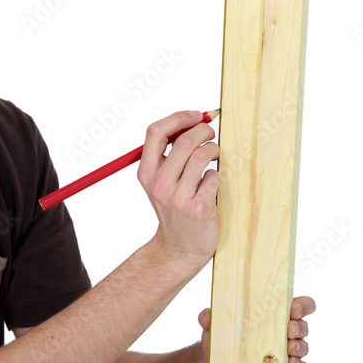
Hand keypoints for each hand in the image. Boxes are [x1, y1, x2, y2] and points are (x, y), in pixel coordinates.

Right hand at [135, 111, 219, 270]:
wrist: (179, 247)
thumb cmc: (174, 208)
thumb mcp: (159, 181)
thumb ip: (168, 153)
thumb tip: (193, 119)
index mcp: (146, 172)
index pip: (155, 131)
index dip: (178, 117)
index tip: (195, 115)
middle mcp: (159, 184)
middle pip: (184, 141)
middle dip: (204, 130)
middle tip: (211, 133)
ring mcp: (178, 197)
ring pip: (203, 156)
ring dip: (214, 150)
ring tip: (215, 155)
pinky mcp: (199, 208)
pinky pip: (214, 177)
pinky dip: (217, 174)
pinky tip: (212, 183)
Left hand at [197, 295, 314, 362]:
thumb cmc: (223, 337)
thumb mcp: (214, 325)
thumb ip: (209, 317)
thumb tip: (205, 317)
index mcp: (274, 314)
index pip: (299, 304)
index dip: (302, 305)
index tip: (293, 308)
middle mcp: (285, 331)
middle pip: (303, 325)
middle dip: (299, 326)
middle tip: (289, 329)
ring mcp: (288, 352)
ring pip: (304, 347)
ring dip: (300, 347)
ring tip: (289, 349)